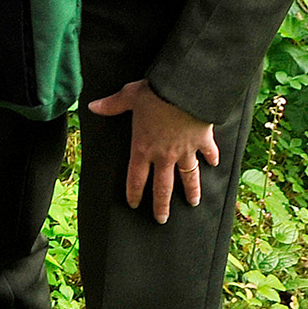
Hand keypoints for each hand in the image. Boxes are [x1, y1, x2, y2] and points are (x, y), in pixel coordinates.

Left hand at [83, 82, 222, 213]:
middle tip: (162, 219)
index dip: (134, 193)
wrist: (187, 89)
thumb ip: (112, 105)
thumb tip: (93, 106)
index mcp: (143, 148)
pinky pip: (208, 153)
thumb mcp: (129, 96)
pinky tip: (215, 166)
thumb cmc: (156, 93)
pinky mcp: (203, 141)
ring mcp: (186, 150)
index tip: (134, 205)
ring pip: (189, 177)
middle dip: (162, 205)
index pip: (136, 178)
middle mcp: (165, 155)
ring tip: (193, 203)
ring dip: (191, 191)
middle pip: (163, 187)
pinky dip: (212, 159)